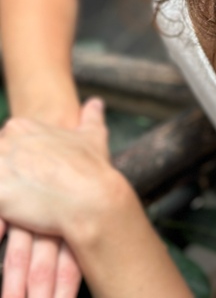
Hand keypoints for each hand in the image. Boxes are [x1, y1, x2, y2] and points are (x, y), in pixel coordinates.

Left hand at [0, 106, 83, 297]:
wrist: (91, 200)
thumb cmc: (91, 169)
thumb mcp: (92, 135)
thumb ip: (90, 117)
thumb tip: (96, 103)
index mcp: (20, 126)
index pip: (4, 144)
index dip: (16, 164)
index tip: (30, 178)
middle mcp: (3, 142)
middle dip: (7, 177)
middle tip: (27, 192)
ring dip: (6, 191)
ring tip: (23, 203)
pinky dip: (1, 220)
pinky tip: (12, 223)